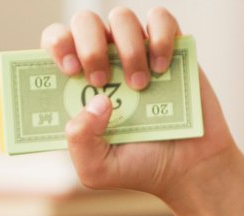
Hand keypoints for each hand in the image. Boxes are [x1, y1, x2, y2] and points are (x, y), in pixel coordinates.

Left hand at [42, 8, 236, 202]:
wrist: (189, 168)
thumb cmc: (137, 168)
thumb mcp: (95, 169)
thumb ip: (80, 141)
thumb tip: (97, 101)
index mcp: (77, 85)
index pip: (55, 43)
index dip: (57, 45)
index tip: (70, 69)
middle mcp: (104, 61)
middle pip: (84, 21)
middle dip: (88, 45)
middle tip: (101, 81)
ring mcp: (136, 50)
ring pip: (121, 17)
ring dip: (127, 48)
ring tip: (139, 85)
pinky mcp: (170, 46)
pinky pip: (161, 18)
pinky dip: (160, 38)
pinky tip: (162, 68)